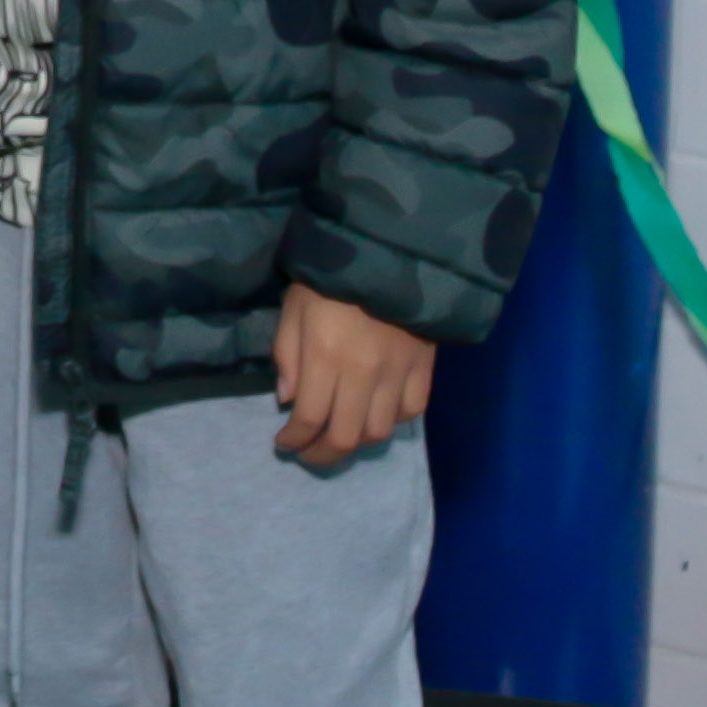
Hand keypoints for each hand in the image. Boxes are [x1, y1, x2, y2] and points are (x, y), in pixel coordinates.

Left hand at [270, 283, 433, 466]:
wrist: (389, 250)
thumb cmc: (331, 277)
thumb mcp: (294, 306)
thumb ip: (287, 354)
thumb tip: (287, 400)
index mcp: (326, 357)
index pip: (309, 419)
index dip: (294, 440)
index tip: (283, 444)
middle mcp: (364, 373)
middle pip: (346, 437)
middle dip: (322, 455)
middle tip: (308, 455)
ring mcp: (398, 373)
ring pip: (380, 431)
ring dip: (356, 443)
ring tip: (339, 438)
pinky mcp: (424, 367)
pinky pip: (412, 410)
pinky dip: (393, 421)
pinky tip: (376, 414)